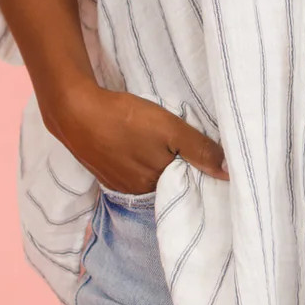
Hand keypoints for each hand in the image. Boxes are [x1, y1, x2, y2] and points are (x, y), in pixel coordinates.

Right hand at [53, 82, 228, 192]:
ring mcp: (118, 183)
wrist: (75, 111)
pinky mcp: (105, 171)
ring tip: (168, 148)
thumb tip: (229, 173)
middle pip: (168, 185)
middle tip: (191, 152)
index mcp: (154, 188)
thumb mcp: (169, 129)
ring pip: (150, 178)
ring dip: (160, 167)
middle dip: (181, 173)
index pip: (186, 189)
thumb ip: (199, 150)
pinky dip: (141, 163)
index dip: (199, 176)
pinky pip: (132, 172)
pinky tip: (143, 148)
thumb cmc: (125, 120)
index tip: (211, 166)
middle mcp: (136, 193)